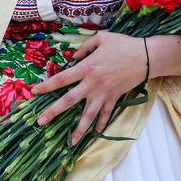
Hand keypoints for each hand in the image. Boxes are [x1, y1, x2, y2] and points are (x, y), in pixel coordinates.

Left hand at [32, 31, 147, 143]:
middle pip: (69, 100)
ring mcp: (104, 93)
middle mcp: (92, 84)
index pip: (61, 79)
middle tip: (40, 122)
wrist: (147, 57)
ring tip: (71, 142)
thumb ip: (84, 47)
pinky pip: (106, 113)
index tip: (34, 92)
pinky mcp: (115, 97)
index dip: (46, 86)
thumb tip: (72, 57)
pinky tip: (96, 133)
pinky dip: (101, 123)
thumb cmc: (123, 45)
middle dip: (53, 112)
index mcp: (86, 68)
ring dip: (79, 129)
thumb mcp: (101, 38)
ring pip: (88, 114)